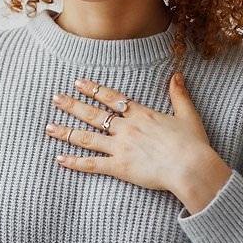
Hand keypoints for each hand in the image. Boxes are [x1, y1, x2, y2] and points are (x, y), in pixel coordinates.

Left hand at [47, 73, 231, 213]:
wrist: (191, 167)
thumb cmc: (193, 144)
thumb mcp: (188, 115)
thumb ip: (179, 95)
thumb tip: (177, 75)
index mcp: (141, 114)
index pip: (111, 98)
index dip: (93, 90)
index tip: (78, 83)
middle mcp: (127, 128)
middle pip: (94, 114)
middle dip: (72, 105)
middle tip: (55, 98)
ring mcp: (121, 147)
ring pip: (87, 137)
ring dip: (66, 132)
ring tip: (49, 127)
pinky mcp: (120, 167)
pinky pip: (92, 164)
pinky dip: (75, 162)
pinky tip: (60, 159)